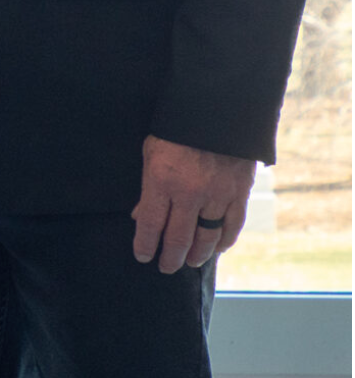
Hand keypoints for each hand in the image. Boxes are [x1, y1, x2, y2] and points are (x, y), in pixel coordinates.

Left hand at [131, 136, 254, 273]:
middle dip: (170, 257)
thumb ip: (147, 186)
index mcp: (161, 181)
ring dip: (197, 254)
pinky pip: (232, 225)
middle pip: (178, 237)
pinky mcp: (238, 192)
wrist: (217, 110)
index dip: (145, 244)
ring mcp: (216, 195)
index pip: (149, 224)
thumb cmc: (176, 130)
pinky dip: (225, 240)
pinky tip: (217, 248)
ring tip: (189, 262)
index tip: (142, 256)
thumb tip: (138, 215)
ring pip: (206, 237)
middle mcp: (189, 193)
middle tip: (165, 267)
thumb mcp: (151, 152)